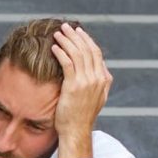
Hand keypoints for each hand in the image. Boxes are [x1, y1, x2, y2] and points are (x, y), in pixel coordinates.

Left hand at [50, 22, 112, 157]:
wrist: (76, 131)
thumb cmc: (82, 116)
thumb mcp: (97, 97)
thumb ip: (100, 81)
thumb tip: (99, 67)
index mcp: (104, 79)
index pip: (96, 53)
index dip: (87, 40)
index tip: (78, 32)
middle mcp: (97, 78)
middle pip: (87, 50)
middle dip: (76, 36)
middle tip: (66, 27)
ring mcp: (86, 82)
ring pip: (77, 54)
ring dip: (67, 41)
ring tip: (57, 33)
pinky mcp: (74, 86)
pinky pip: (67, 64)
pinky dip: (61, 53)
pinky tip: (54, 47)